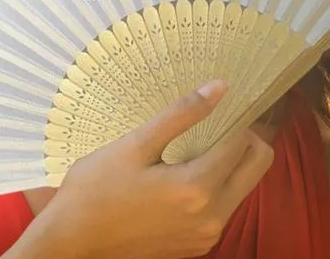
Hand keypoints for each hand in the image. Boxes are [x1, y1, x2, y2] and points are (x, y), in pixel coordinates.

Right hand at [33, 80, 274, 258]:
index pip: (244, 142)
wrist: (71, 241)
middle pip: (258, 165)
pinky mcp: (198, 246)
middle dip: (246, 137)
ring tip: (196, 142)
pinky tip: (185, 170)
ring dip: (232, 161)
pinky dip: (218, 184)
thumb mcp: (136, 144)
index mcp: (197, 188)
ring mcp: (206, 236)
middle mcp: (212, 217)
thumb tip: (220, 87)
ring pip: (244, 186)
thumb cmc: (96, 188)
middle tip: (217, 118)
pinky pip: (226, 206)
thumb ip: (182, 114)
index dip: (239, 116)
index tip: (224, 100)